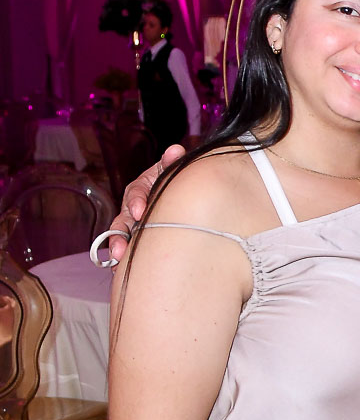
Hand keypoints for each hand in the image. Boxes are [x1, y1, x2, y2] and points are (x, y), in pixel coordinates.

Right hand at [108, 144, 186, 261]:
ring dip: (117, 247)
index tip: (140, 211)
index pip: (136, 193)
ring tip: (117, 260)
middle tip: (120, 249)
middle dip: (120, 234)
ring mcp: (133, 223)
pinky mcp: (136, 237)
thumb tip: (176, 150)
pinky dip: (122, 258)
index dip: (137, 201)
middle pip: (123, 219)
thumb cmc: (174, 182)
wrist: (183, 196)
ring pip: (121, 235)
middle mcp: (134, 206)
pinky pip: (126, 247)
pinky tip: (120, 270)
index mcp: (142, 188)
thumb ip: (172, 163)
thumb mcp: (172, 171)